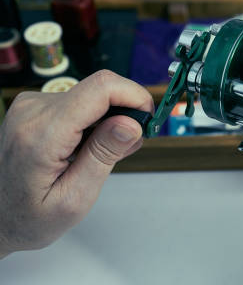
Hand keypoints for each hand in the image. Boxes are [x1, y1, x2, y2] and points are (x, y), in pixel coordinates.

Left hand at [0, 70, 152, 257]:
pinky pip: (80, 100)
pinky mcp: (36, 106)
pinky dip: (94, 119)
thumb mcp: (74, 199)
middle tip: (129, 147)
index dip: (134, 96)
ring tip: (103, 154)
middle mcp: (34, 110)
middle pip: (100, 89)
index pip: (101, 89)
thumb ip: (103, 156)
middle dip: (126, 112)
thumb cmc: (29, 216)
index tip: (149, 118)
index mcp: (42, 134)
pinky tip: (88, 147)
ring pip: (93, 94)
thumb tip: (131, 122)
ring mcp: (32, 105)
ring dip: (110, 119)